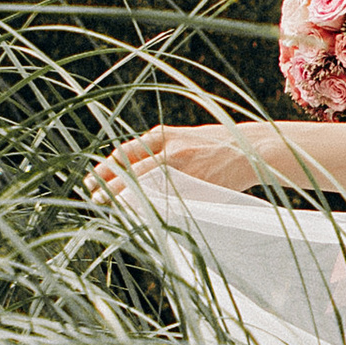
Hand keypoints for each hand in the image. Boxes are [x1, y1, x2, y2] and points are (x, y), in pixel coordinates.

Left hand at [90, 122, 258, 196]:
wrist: (255, 148)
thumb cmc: (222, 146)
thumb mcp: (189, 138)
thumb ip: (165, 149)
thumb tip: (139, 168)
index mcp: (166, 135)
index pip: (127, 151)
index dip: (107, 166)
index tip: (93, 177)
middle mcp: (168, 146)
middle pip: (127, 164)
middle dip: (106, 180)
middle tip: (90, 192)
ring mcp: (180, 163)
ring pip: (141, 179)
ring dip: (121, 193)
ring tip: (107, 202)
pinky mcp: (192, 180)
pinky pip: (162, 192)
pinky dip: (147, 201)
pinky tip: (136, 210)